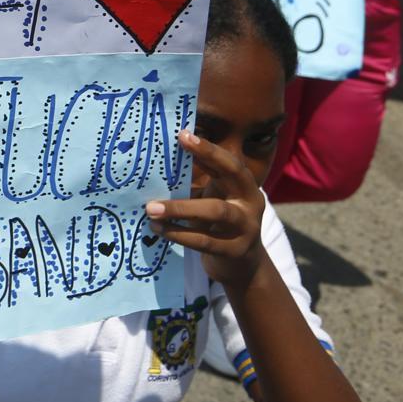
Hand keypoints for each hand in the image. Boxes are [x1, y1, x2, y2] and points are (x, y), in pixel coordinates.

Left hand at [145, 131, 268, 289]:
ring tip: (151, 209)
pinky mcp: (234, 251)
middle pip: (232, 175)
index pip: (229, 161)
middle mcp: (251, 202)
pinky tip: (159, 230)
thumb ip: (197, 183)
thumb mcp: (213, 199)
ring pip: (215, 211)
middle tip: (164, 161)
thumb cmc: (219, 224)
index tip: (182, 135)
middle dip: (202, 163)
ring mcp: (247, 227)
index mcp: (244, 185)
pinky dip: (179, 234)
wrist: (243, 266)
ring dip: (179, 209)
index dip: (208, 148)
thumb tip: (159, 164)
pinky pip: (205, 240)